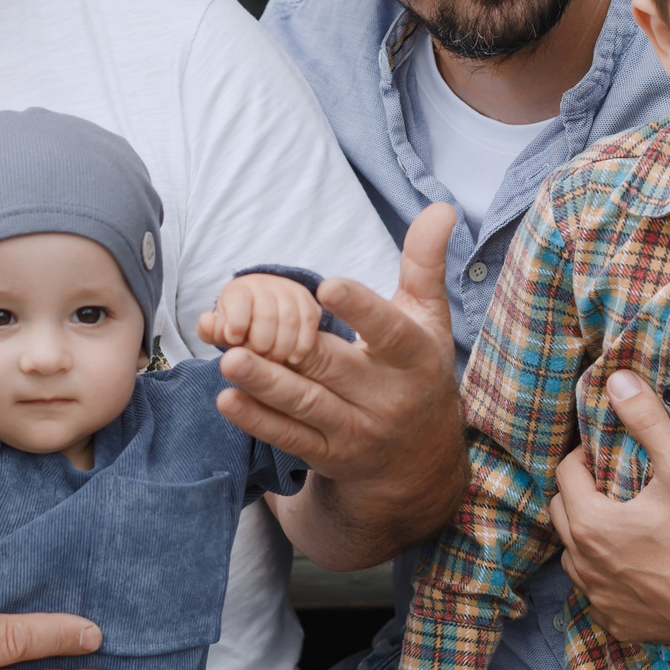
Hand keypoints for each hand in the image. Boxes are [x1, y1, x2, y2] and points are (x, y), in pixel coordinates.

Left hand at [200, 273, 323, 365]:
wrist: (263, 312)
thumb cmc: (238, 325)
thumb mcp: (221, 329)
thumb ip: (212, 330)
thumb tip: (206, 322)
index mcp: (240, 290)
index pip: (239, 300)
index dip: (236, 323)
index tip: (233, 341)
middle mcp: (267, 285)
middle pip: (267, 315)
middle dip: (260, 343)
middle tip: (255, 359)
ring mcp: (291, 293)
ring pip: (290, 321)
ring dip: (281, 348)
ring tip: (272, 362)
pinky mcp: (310, 305)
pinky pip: (310, 324)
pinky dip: (302, 345)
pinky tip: (292, 359)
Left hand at [220, 204, 464, 568]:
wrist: (421, 460)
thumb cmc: (418, 370)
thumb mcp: (429, 318)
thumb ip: (425, 263)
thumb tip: (442, 208)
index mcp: (414, 357)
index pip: (389, 332)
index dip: (361, 309)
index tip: (328, 286)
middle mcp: (387, 397)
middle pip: (333, 369)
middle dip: (289, 351)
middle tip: (247, 331)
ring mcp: (357, 430)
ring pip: (306, 405)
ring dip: (265, 385)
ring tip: (228, 361)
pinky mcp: (329, 455)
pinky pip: (291, 438)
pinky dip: (258, 421)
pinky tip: (228, 400)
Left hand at [549, 370, 669, 647]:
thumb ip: (647, 422)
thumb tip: (618, 381)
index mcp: (592, 524)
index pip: (566, 476)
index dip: (583, 458)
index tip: (604, 453)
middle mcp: (585, 565)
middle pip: (561, 516)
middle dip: (578, 495)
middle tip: (609, 485)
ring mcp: (600, 598)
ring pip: (574, 559)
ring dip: (587, 539)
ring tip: (619, 525)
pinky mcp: (618, 623)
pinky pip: (597, 596)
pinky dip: (606, 579)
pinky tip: (633, 568)